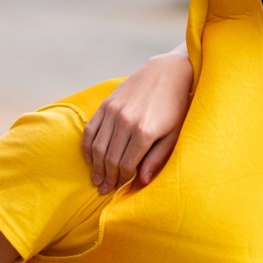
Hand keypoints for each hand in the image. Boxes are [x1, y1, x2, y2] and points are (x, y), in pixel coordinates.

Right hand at [81, 50, 192, 192]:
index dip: (122, 179)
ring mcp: (113, 112)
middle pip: (110, 158)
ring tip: (97, 179)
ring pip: (98, 147)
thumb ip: (157, 157)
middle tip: (104, 189)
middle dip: (107, 177)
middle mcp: (125, 121)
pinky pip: (90, 130)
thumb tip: (142, 181)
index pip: (127, 164)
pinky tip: (90, 159)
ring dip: (96, 166)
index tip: (120, 187)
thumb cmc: (175, 106)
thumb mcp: (174, 134)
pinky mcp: (106, 104)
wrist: (166, 73)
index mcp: (144, 131)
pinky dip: (88, 147)